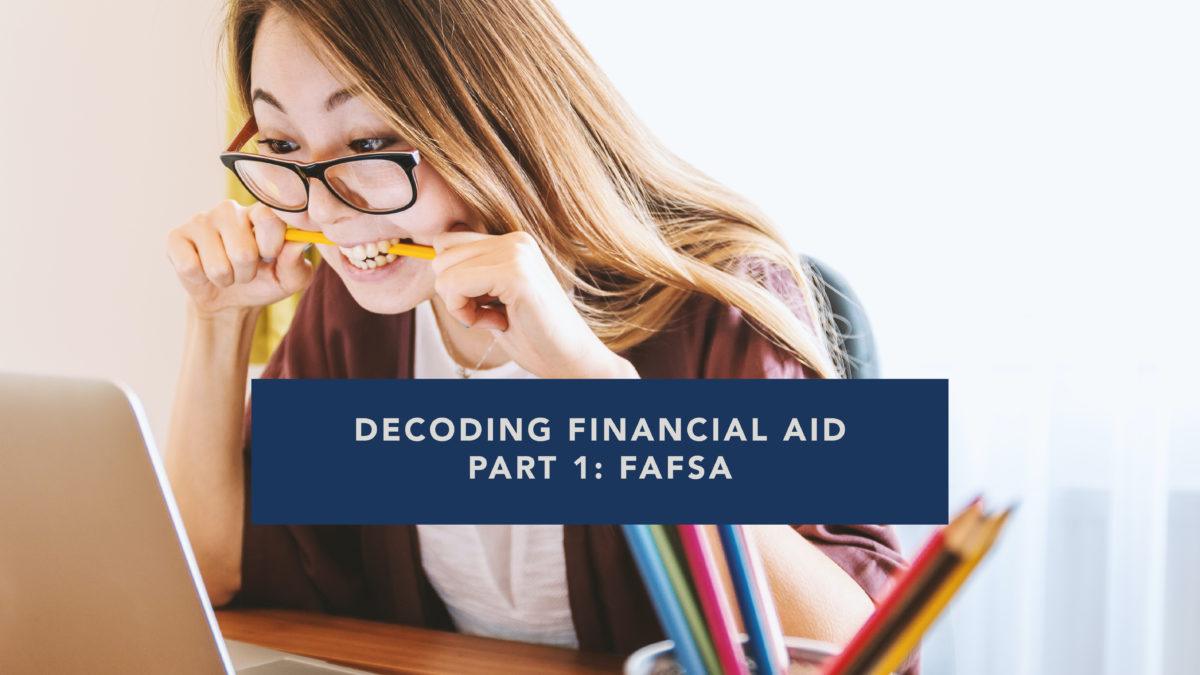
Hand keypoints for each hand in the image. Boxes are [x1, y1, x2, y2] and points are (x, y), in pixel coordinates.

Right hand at [167, 200, 313, 318]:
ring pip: (217, 265)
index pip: (268, 217)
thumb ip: (297, 262)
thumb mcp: (290, 279)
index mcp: (260, 212)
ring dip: (225, 279)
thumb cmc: (264, 282)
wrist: (230, 300)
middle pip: (243, 251)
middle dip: (247, 273)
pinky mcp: (176, 237)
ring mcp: (201, 220)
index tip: (270, 257)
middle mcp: (230, 209)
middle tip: (245, 271)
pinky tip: (202, 270)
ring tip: (226, 272)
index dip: (271, 246)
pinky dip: (200, 279)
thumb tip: (299, 242)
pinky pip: (190, 267)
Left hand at [430, 229, 637, 377]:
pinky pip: (455, 285)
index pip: (448, 243)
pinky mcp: (515, 274)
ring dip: (460, 304)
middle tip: (489, 314)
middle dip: (454, 292)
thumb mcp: (493, 297)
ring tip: (496, 317)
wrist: (571, 360)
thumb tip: (431, 259)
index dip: (453, 281)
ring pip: (444, 271)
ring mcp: (517, 253)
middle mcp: (515, 240)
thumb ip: (470, 274)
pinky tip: (497, 323)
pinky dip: (465, 313)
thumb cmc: (533, 336)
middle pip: (441, 254)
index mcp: (512, 242)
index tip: (483, 305)